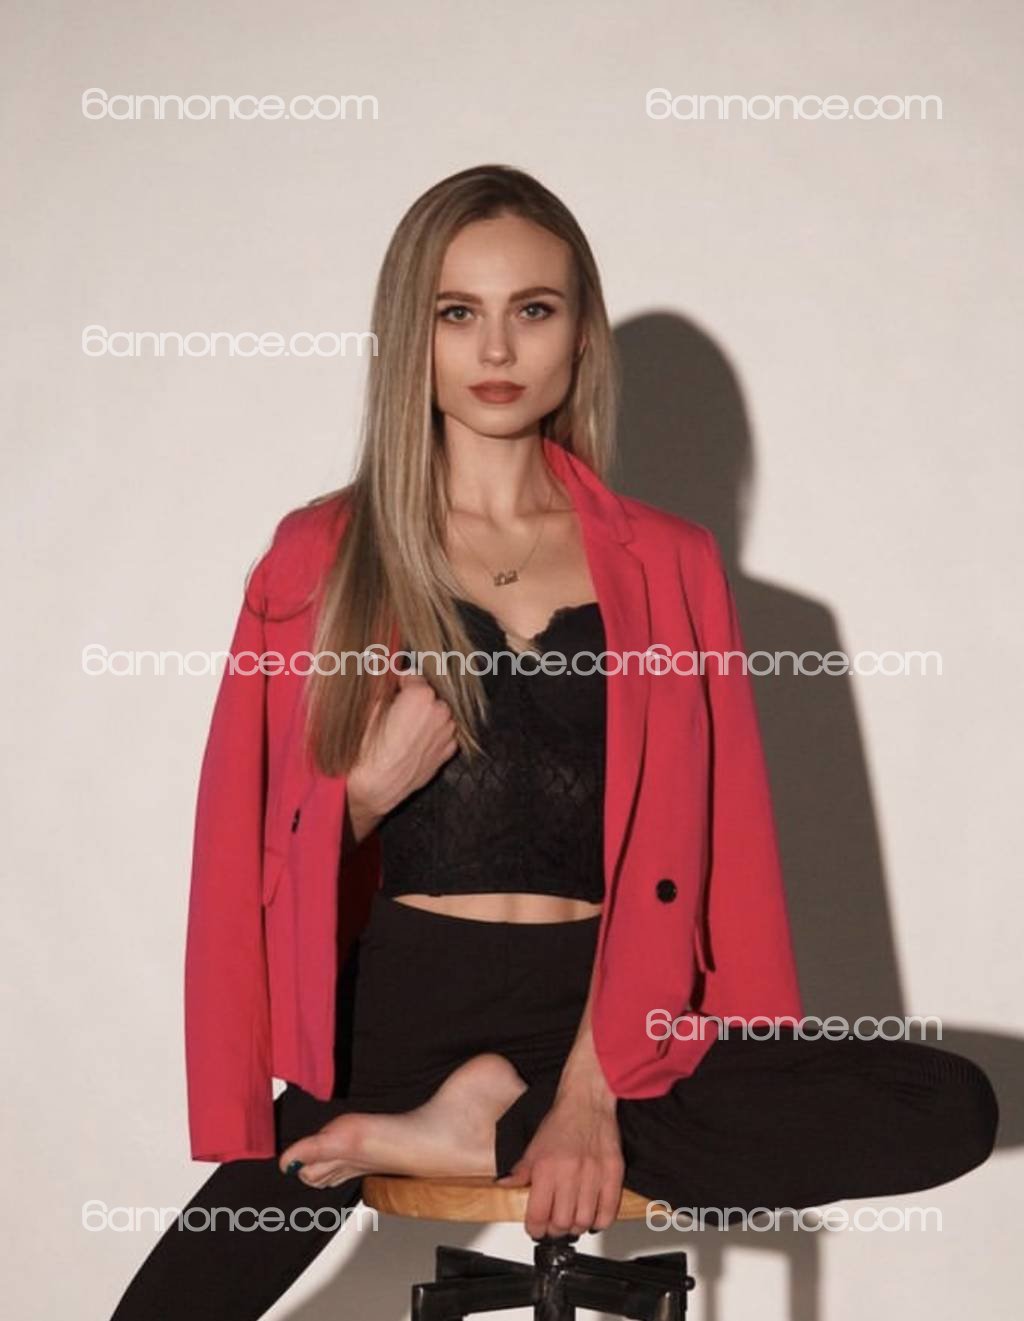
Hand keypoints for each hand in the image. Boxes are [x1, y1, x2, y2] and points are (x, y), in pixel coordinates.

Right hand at [346, 670, 457, 839]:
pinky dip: (430, 734)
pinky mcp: (447, 753)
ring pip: (436, 714)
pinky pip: (441, 734)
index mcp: (422, 696)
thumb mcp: (366, 708)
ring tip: (401, 729)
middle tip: (393, 710)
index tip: (390, 687)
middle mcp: (441, 712)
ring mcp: (447, 734)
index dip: (398, 681)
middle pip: (428, 695)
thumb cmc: (365, 751)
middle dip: (412, 699)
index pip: (412, 675)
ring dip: (423, 716)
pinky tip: (411, 742)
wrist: (374, 790)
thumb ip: (380, 685)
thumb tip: (383, 670)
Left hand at [494, 1089, 624, 1239]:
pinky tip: (593, 1217)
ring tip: (572, 1221)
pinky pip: (608, 1212)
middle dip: (555, 1230)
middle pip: (561, 1224)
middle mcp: (570, 1174)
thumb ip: (520, 1171)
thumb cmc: (562, 1121)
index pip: (538, 1215)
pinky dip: (600, 1222)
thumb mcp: (534, 1146)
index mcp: (546, 1168)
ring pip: (584, 1221)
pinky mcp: (613, 1174)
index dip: (535, 1230)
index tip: (536, 1230)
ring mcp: (594, 1175)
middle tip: (554, 1226)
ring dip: (576, 1227)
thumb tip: (504, 1186)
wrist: (588, 1101)